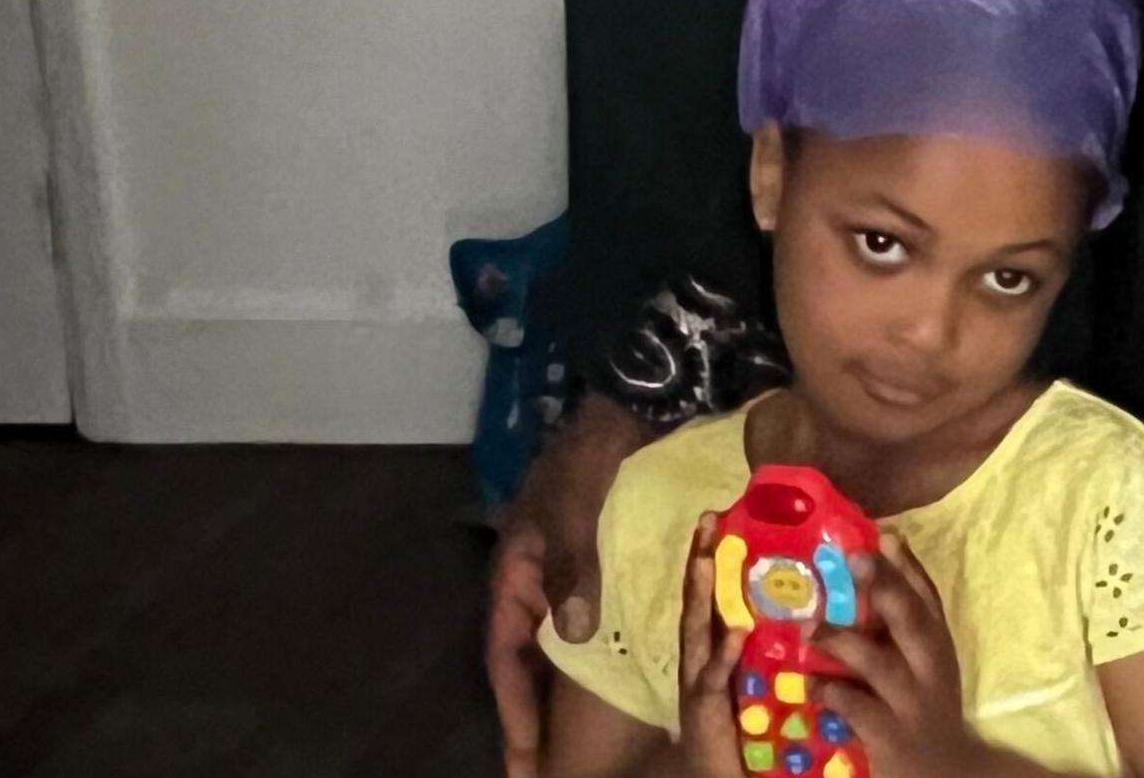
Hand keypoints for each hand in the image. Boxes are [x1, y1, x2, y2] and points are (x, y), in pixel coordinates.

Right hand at [491, 400, 648, 777]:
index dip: (513, 708)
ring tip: (587, 735)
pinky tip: (633, 674)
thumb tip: (574, 634)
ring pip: (568, 637)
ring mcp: (573, 563)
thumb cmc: (599, 457)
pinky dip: (611, 644)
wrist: (639, 400)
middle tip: (546, 761)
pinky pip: (602, 611)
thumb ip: (575, 571)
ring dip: (574, 681)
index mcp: (516, 568)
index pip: (504, 654)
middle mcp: (539, 572)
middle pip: (532, 654)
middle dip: (538, 707)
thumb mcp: (579, 512)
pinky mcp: (608, 553)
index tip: (522, 759)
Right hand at [671, 514, 761, 777]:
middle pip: (701, 605)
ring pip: (699, 635)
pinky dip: (722, 658)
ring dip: (701, 598)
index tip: (719, 517)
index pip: (717, 598)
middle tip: (706, 521)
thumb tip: (813, 604)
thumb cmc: (749, 733)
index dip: (715, 559)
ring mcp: (699, 688)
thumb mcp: (765, 680)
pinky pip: (715, 683)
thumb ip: (775, 645)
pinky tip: (733, 634)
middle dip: (700, 563)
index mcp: (719, 652)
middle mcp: (703, 663)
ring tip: (706, 561)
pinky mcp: (706, 716)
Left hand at [815, 531, 979, 776]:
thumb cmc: (925, 709)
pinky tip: (812, 686)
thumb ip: (901, 628)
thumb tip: (872, 573)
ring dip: (844, 642)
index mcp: (938, 644)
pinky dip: (835, 694)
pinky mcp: (893, 736)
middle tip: (855, 558)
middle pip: (911, 619)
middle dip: (885, 586)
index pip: (927, 597)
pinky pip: (860, 710)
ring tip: (810, 627)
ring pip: (880, 664)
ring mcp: (913, 702)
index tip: (883, 534)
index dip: (907, 565)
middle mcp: (930, 667)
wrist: (946, 772)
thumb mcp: (925, 664)